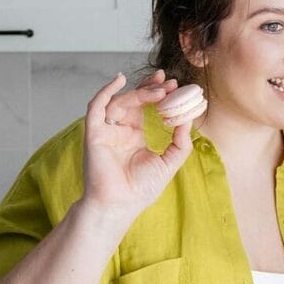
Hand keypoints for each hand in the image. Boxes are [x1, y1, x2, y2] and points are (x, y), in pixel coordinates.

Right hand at [81, 70, 192, 224]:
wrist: (121, 204)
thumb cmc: (141, 188)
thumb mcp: (169, 161)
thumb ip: (181, 141)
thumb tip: (189, 119)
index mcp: (134, 136)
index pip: (145, 108)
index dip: (157, 94)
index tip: (174, 85)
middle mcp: (119, 131)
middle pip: (133, 100)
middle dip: (151, 88)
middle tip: (169, 82)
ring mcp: (106, 131)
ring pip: (120, 101)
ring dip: (139, 92)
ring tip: (159, 90)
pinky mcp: (94, 133)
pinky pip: (96, 107)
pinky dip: (105, 91)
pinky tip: (119, 79)